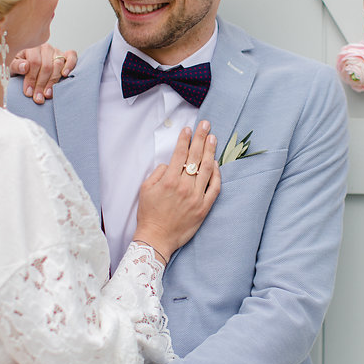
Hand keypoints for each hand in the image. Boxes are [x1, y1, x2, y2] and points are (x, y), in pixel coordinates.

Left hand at [11, 43, 77, 103]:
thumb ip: (15, 66)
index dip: (31, 79)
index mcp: (30, 47)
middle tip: (38, 98)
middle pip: (46, 66)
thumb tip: (25, 66)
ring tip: (48, 94)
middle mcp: (45, 47)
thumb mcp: (11, 67)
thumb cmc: (18, 68)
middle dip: (41, 84)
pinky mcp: (65, 55)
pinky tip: (65, 75)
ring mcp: (56, 51)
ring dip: (53, 81)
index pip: (34, 63)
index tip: (28, 92)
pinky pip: (72, 56)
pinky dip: (70, 65)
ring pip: (58, 64)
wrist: (25, 66)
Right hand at [135, 121, 220, 260]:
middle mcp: (184, 187)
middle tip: (205, 125)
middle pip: (195, 157)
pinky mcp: (204, 207)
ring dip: (211, 152)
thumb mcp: (145, 189)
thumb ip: (158, 173)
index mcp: (169, 181)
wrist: (157, 238)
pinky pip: (215, 188)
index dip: (185, 139)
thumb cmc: (149, 214)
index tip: (188, 129)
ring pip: (208, 169)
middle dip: (200, 138)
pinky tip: (217, 164)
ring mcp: (196, 197)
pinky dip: (217, 174)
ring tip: (213, 138)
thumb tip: (171, 164)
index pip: (180, 154)